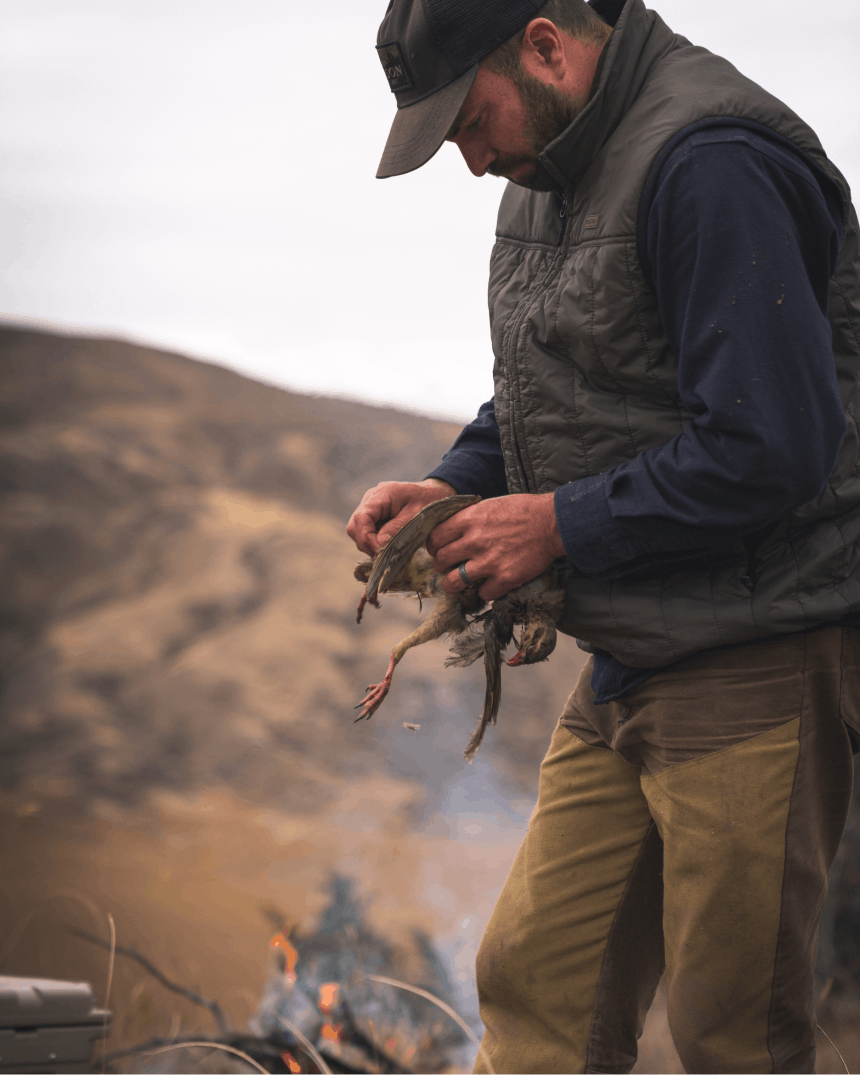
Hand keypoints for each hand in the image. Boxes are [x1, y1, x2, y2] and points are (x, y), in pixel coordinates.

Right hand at [346, 478, 456, 556]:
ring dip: (370, 544)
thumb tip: (379, 545)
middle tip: (384, 555)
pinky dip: (375, 542)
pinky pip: (367, 531)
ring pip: (358, 531)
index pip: (362, 519)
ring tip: (388, 550)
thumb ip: (397, 528)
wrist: (435, 494)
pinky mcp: (374, 515)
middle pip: (355, 526)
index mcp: (380, 494)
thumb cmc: (429, 502)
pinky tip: (389, 545)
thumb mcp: (417, 515)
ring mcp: (371, 508)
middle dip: (367, 544)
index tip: (381, 551)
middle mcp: (370, 500)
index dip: (367, 538)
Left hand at [426, 493, 565, 600]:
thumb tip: (452, 529)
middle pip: (440, 560)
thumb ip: (469, 518)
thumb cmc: (523, 511)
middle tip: (447, 566)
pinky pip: (483, 593)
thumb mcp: (490, 505)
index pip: (435, 537)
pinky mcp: (505, 578)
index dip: (433, 546)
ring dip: (453, 584)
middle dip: (441, 565)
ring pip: (453, 582)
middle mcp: (475, 541)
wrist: (552, 523)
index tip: (438, 549)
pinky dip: (485, 591)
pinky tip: (490, 584)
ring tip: (457, 583)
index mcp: (469, 519)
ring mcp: (489, 561)